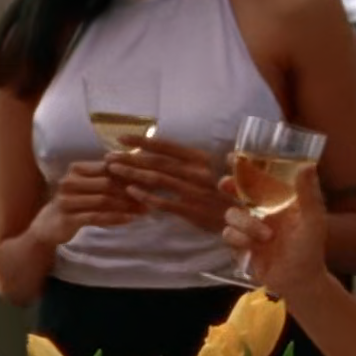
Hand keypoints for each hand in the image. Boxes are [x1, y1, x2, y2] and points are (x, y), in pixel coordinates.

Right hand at [28, 161, 142, 248]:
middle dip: (131, 190)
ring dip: (126, 205)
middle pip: (107, 183)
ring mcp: (66, 200)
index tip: (150, 178)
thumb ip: (108, 178)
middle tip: (151, 196)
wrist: (49, 225)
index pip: (108, 167)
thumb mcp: (88, 186)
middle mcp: (69, 181)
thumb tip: (140, 169)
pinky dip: (115, 218)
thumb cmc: (74, 203)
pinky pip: (96, 217)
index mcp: (76, 169)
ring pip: (103, 200)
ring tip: (144, 210)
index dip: (130, 172)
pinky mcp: (67, 217)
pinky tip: (130, 220)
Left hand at [108, 138, 233, 232]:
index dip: (143, 141)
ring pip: (157, 180)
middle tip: (108, 156)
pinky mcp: (192, 211)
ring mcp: (194, 192)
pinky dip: (145, 196)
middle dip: (130, 157)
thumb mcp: (211, 170)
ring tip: (112, 170)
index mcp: (202, 159)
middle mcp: (198, 172)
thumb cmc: (226, 192)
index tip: (121, 137)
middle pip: (157, 162)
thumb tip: (162, 151)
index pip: (168, 146)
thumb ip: (188, 162)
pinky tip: (129, 192)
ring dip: (132, 173)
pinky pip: (164, 202)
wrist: (247, 218)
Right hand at [221, 166, 327, 296]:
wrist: (298, 282)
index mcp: (279, 200)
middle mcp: (262, 210)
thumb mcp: (314, 220)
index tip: (234, 157)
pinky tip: (253, 248)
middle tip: (225, 184)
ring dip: (246, 224)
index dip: (245, 166)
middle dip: (228, 186)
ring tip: (266, 237)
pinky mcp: (240, 244)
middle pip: (236, 191)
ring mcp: (249, 227)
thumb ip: (308, 193)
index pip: (260, 177)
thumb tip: (307, 165)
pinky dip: (240, 240)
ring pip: (230, 214)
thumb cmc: (310, 250)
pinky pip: (228, 234)